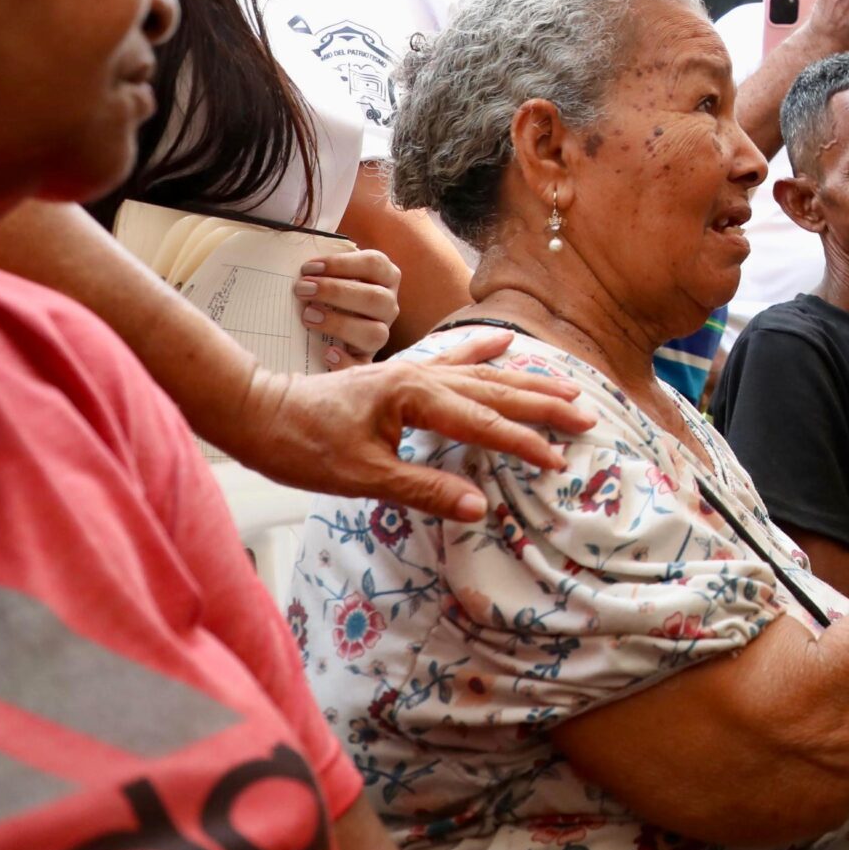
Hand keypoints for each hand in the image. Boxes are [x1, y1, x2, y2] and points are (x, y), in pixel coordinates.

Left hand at [212, 329, 596, 520]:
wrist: (261, 413)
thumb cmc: (305, 447)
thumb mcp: (363, 478)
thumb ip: (425, 489)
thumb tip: (480, 507)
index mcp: (416, 397)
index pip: (484, 424)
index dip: (524, 444)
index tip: (559, 460)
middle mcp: (422, 376)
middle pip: (495, 391)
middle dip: (543, 406)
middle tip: (587, 416)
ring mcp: (414, 371)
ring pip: (483, 374)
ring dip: (526, 382)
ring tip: (567, 386)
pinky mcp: (403, 375)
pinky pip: (455, 359)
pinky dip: (483, 350)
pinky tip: (506, 342)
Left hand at [296, 247, 399, 366]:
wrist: (327, 327)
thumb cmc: (328, 291)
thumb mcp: (332, 272)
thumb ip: (323, 264)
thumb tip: (302, 256)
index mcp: (385, 277)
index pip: (373, 264)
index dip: (341, 264)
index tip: (308, 268)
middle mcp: (388, 306)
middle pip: (376, 298)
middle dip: (336, 292)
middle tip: (302, 290)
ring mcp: (381, 334)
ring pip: (376, 332)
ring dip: (340, 323)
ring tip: (308, 316)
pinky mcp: (367, 360)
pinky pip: (365, 365)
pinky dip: (346, 360)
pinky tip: (327, 352)